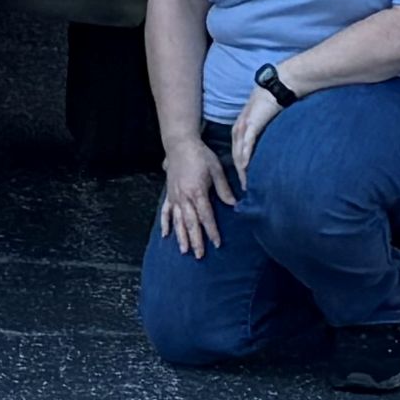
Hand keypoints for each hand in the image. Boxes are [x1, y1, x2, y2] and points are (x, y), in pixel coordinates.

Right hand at [158, 138, 235, 257]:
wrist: (180, 143)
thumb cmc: (200, 155)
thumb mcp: (216, 169)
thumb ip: (224, 188)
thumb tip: (234, 204)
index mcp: (196, 191)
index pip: (206, 216)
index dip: (212, 231)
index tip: (217, 244)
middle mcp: (183, 197)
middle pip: (190, 223)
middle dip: (195, 240)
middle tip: (199, 255)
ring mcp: (174, 196)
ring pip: (177, 220)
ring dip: (181, 236)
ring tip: (184, 250)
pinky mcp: (169, 194)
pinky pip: (166, 211)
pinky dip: (165, 223)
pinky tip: (166, 235)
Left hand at [228, 81, 285, 181]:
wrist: (277, 87)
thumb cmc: (273, 102)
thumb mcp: (263, 120)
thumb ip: (261, 132)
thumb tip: (267, 147)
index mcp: (240, 128)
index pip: (236, 152)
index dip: (238, 168)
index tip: (242, 182)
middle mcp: (238, 129)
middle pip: (235, 156)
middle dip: (238, 173)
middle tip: (243, 189)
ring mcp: (244, 127)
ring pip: (239, 154)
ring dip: (241, 170)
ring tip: (245, 186)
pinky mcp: (251, 125)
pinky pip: (246, 145)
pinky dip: (245, 158)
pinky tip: (246, 170)